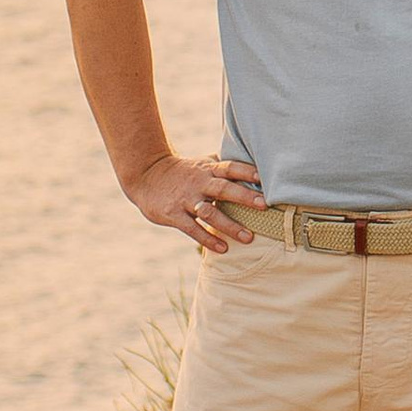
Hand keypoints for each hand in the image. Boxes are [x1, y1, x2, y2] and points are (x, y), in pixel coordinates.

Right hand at [127, 153, 265, 250]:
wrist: (147, 175)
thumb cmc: (184, 171)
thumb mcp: (203, 163)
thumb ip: (224, 165)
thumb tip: (253, 162)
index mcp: (208, 169)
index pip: (230, 167)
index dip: (246, 171)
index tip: (264, 178)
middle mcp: (200, 183)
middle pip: (224, 188)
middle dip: (244, 197)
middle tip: (264, 206)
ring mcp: (186, 199)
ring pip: (210, 212)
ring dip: (230, 225)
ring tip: (248, 237)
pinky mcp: (174, 215)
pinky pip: (193, 229)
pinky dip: (208, 239)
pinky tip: (223, 248)